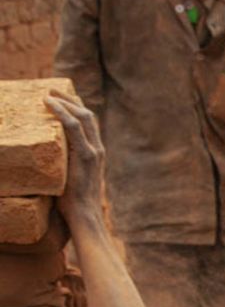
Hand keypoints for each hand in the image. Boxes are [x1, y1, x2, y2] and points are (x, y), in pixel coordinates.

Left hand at [44, 90, 106, 225]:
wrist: (84, 216)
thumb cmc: (73, 204)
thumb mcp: (70, 180)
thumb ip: (65, 167)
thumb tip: (45, 163)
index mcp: (96, 154)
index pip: (89, 125)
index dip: (76, 109)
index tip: (61, 100)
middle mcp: (98, 150)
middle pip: (88, 116)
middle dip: (70, 100)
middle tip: (52, 91)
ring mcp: (93, 152)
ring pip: (83, 117)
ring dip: (65, 102)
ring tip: (48, 94)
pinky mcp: (85, 156)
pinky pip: (74, 127)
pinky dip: (62, 112)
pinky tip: (49, 105)